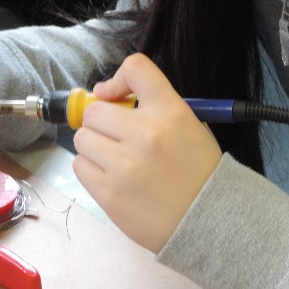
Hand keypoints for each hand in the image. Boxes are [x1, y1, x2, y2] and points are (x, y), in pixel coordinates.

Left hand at [72, 53, 222, 252]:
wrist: (209, 221)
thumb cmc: (197, 171)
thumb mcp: (188, 125)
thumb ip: (153, 107)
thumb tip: (104, 97)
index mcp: (170, 111)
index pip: (136, 67)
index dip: (117, 79)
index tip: (112, 96)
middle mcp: (146, 133)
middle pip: (94, 110)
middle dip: (101, 122)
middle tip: (115, 137)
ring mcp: (125, 165)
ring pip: (82, 138)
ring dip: (94, 146)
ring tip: (115, 159)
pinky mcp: (109, 193)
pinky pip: (79, 166)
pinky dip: (90, 169)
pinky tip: (111, 177)